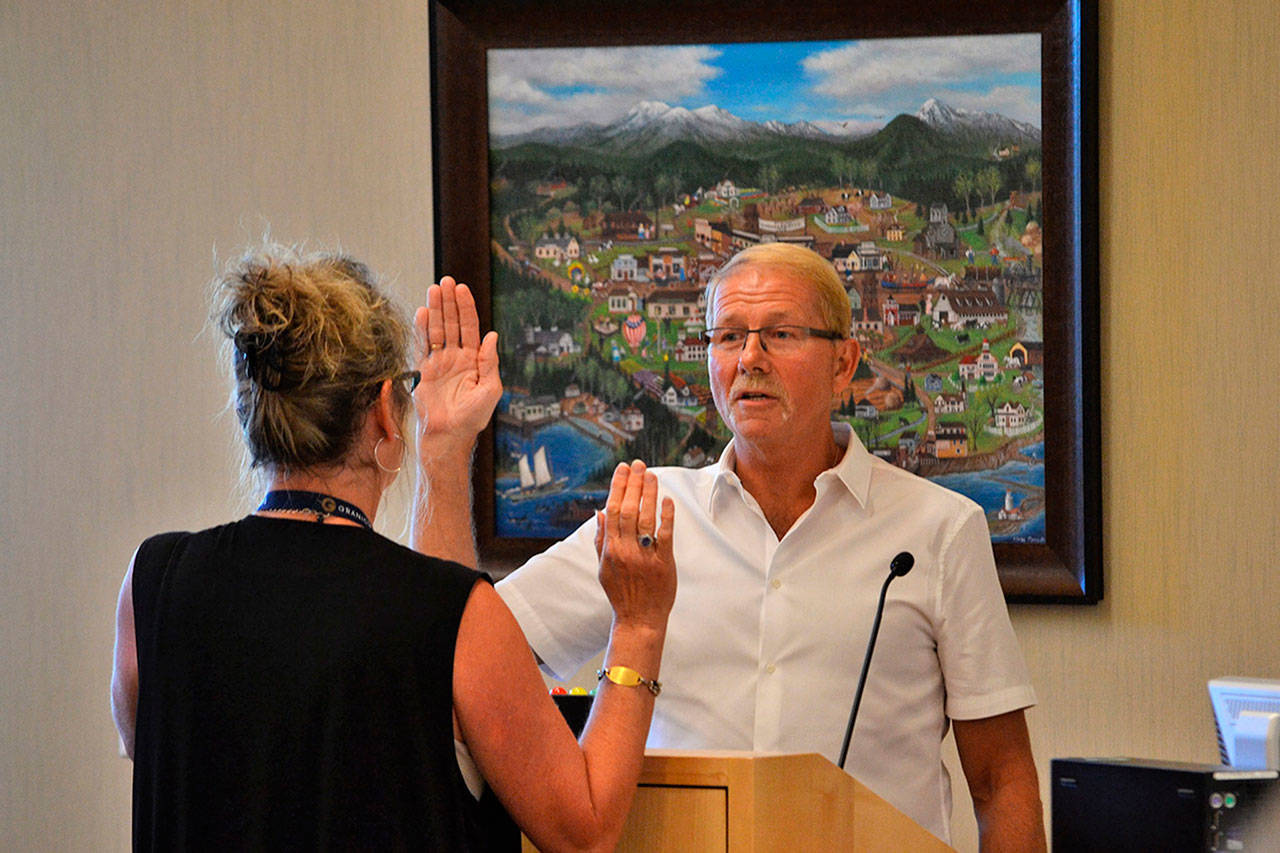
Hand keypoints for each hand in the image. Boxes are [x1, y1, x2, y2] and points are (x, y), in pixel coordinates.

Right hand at [413, 276, 501, 443]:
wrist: (448, 435)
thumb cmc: (472, 417)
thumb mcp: (490, 389)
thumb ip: (490, 362)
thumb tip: (493, 336)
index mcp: (473, 360)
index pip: (469, 328)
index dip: (466, 308)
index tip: (461, 289)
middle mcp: (456, 358)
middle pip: (452, 323)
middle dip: (449, 302)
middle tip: (445, 281)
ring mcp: (439, 363)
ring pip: (436, 330)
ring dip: (435, 310)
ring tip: (433, 290)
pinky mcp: (423, 371)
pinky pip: (422, 346)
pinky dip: (421, 329)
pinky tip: (421, 313)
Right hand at [594, 461, 676, 631]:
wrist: (639, 620)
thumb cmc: (621, 594)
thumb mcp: (603, 568)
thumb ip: (601, 539)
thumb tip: (599, 512)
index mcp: (610, 549)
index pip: (612, 510)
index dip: (617, 487)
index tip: (622, 469)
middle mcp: (625, 550)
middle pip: (627, 510)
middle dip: (633, 484)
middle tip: (638, 464)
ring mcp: (644, 556)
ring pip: (644, 518)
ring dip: (648, 494)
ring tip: (651, 474)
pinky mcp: (663, 563)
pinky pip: (664, 535)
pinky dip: (665, 516)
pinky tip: (666, 500)